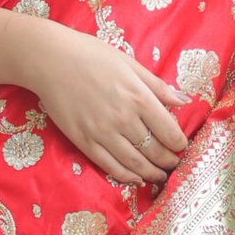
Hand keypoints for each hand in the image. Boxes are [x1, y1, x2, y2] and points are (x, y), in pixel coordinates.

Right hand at [21, 28, 192, 187]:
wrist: (50, 60)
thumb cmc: (92, 56)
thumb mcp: (130, 64)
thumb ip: (158, 86)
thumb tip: (185, 101)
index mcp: (139, 97)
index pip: (169, 131)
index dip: (179, 143)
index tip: (181, 146)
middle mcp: (123, 119)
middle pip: (154, 150)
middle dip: (168, 161)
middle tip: (174, 163)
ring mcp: (102, 133)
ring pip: (134, 163)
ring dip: (151, 173)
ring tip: (160, 175)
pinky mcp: (83, 141)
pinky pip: (109, 166)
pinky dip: (126, 176)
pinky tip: (136, 178)